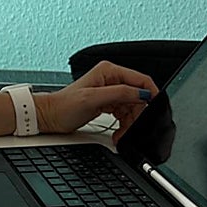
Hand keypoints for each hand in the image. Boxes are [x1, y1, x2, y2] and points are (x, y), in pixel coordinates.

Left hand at [34, 62, 156, 144]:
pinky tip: (119, 133)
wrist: (50, 117)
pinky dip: (124, 125)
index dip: (151, 94)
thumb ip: (119, 94)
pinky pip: (125, 114)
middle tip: (132, 129)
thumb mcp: (93, 99)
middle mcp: (111, 79)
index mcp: (109, 71)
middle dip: (138, 115)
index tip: (156, 110)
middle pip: (138, 97)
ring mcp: (110, 91)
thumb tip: (141, 93)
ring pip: (133, 108)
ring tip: (122, 134)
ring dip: (131, 123)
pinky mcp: (108, 103)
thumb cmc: (64, 106)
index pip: (140, 79)